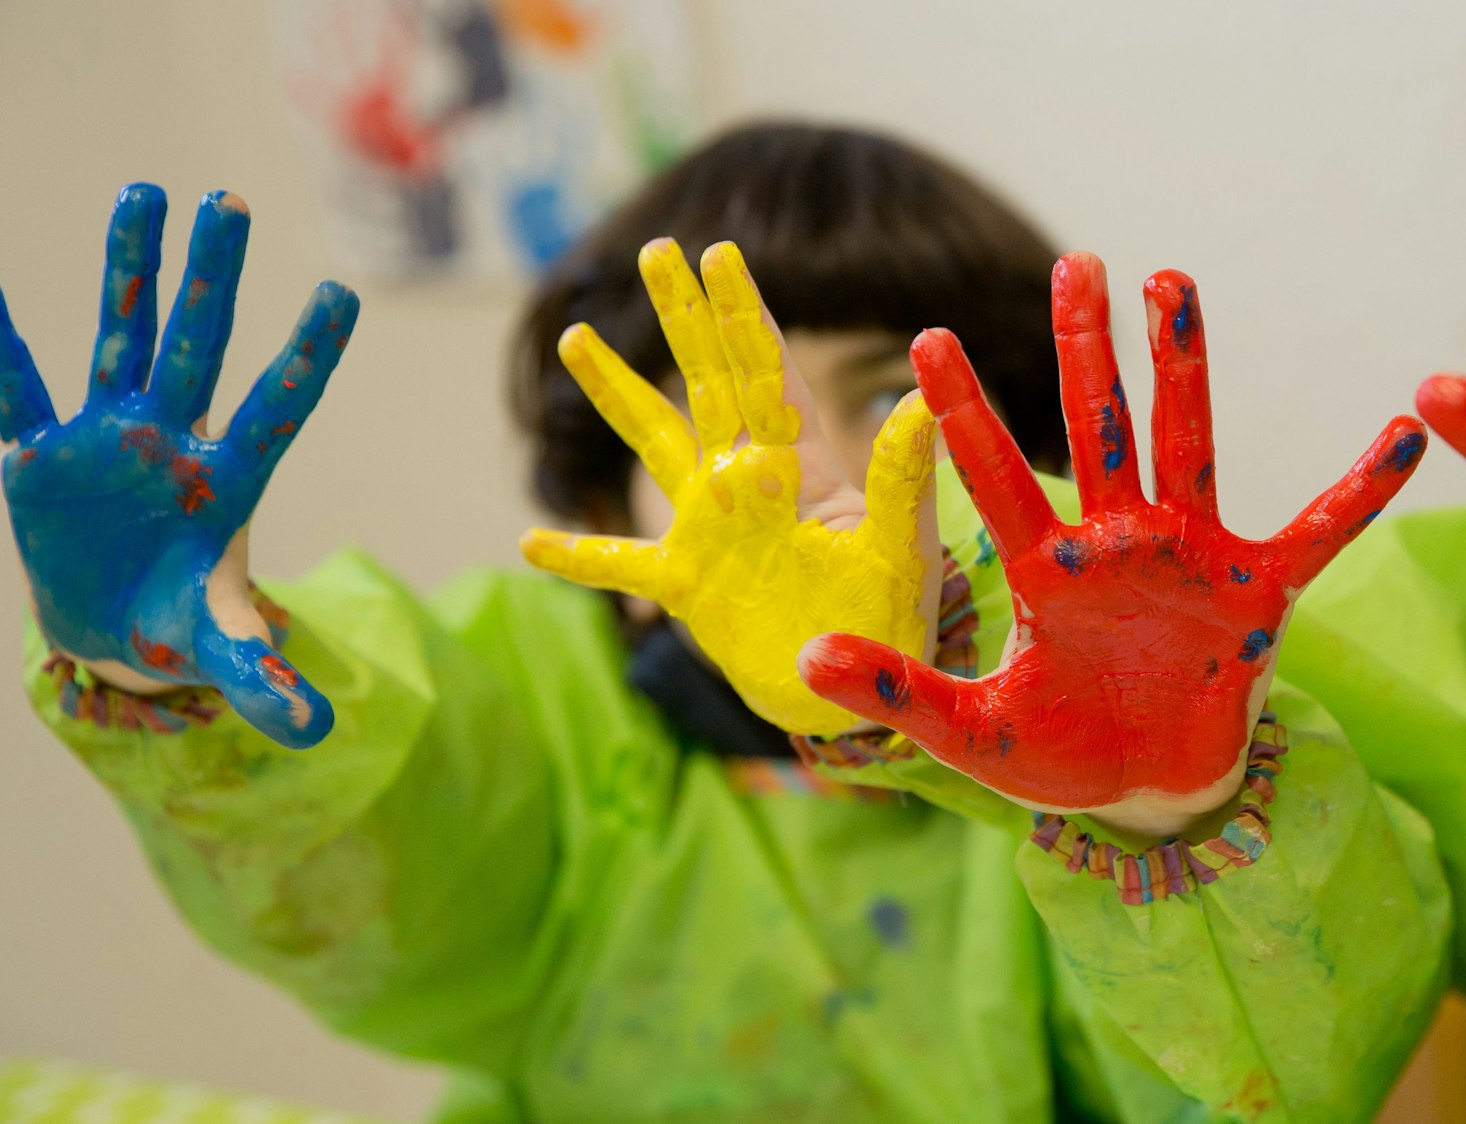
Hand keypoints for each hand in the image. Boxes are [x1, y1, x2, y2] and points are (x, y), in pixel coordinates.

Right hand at [1, 185, 358, 747]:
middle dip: (213, 278)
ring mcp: (110, 435)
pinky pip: (18, 388)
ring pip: (123, 335)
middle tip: (232, 201)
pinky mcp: (45, 450)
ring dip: (131, 269)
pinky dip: (0, 345)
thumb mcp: (221, 652)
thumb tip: (314, 731)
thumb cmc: (178, 625)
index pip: (278, 408)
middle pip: (200, 347)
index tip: (342, 293)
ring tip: (145, 191)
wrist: (113, 623)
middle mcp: (174, 440)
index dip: (306, 357)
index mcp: (229, 481)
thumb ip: (264, 682)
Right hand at [521, 240, 938, 736]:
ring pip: (653, 443)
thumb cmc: (892, 618)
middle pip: (707, 382)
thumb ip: (902, 476)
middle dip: (683, 317)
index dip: (742, 313)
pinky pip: (618, 563)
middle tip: (656, 250)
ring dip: (616, 392)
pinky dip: (576, 555)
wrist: (858, 695)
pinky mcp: (686, 584)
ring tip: (577, 336)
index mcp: (800, 466)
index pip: (765, 373)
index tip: (719, 253)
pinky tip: (529, 540)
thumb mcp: (900, 545)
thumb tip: (921, 398)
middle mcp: (749, 482)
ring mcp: (710, 528)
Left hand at [800, 253, 1425, 836]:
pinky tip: (1405, 434)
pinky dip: (1359, 491)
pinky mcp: (1254, 594)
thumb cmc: (1065, 755)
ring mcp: (1189, 559)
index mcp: (1046, 571)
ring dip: (1182, 367)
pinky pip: (1316, 532)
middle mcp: (1117, 544)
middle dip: (1084, 348)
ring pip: (1187, 446)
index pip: (995, 476)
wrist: (1149, 794)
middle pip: (1097, 427)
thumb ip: (898, 693)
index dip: (964, 412)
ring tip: (1172, 283)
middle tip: (1073, 260)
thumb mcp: (971, 735)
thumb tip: (805, 660)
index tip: (928, 340)